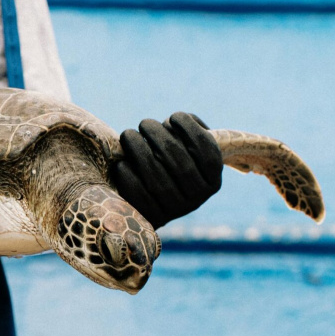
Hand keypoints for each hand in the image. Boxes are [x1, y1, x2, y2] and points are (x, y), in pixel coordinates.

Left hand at [110, 112, 221, 227]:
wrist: (151, 202)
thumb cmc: (170, 161)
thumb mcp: (187, 148)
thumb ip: (188, 131)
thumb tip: (172, 122)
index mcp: (212, 181)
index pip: (208, 154)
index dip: (192, 131)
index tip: (174, 116)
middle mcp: (197, 199)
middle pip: (180, 165)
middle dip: (160, 137)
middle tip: (145, 123)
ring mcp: (175, 211)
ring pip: (157, 181)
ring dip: (139, 151)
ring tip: (128, 135)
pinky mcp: (152, 218)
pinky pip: (139, 197)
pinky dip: (129, 176)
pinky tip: (122, 162)